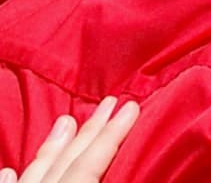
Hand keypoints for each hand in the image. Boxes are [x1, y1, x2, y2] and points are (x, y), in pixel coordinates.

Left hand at [2, 104, 141, 182]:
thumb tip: (134, 169)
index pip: (91, 162)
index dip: (112, 134)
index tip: (131, 106)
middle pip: (67, 160)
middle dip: (90, 130)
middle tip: (109, 100)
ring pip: (35, 172)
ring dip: (52, 147)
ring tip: (65, 121)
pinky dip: (11, 181)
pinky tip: (8, 170)